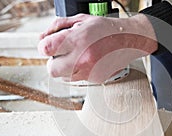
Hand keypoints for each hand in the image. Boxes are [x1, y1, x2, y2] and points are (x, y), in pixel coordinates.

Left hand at [38, 14, 156, 82]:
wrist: (129, 40)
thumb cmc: (106, 29)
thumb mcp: (80, 19)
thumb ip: (57, 27)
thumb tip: (42, 39)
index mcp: (79, 39)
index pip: (46, 49)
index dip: (45, 46)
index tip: (49, 45)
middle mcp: (84, 58)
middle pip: (52, 69)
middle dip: (53, 61)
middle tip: (61, 53)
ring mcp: (90, 71)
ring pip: (63, 77)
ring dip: (65, 67)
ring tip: (77, 56)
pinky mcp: (95, 79)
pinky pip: (77, 79)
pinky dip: (77, 71)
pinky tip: (87, 61)